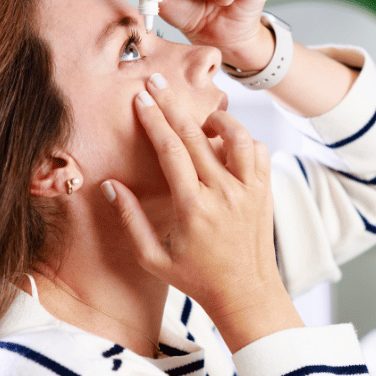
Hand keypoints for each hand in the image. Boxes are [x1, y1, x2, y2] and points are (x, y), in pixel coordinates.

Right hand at [100, 75, 302, 349]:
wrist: (246, 292)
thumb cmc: (197, 278)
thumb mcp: (153, 257)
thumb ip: (131, 219)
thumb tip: (112, 186)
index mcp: (193, 207)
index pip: (171, 150)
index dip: (153, 121)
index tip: (141, 100)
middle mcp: (224, 192)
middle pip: (196, 134)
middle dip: (172, 105)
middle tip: (156, 83)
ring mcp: (249, 189)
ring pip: (235, 136)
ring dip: (215, 119)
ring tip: (198, 117)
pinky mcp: (264, 191)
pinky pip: (257, 150)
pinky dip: (241, 139)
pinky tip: (225, 144)